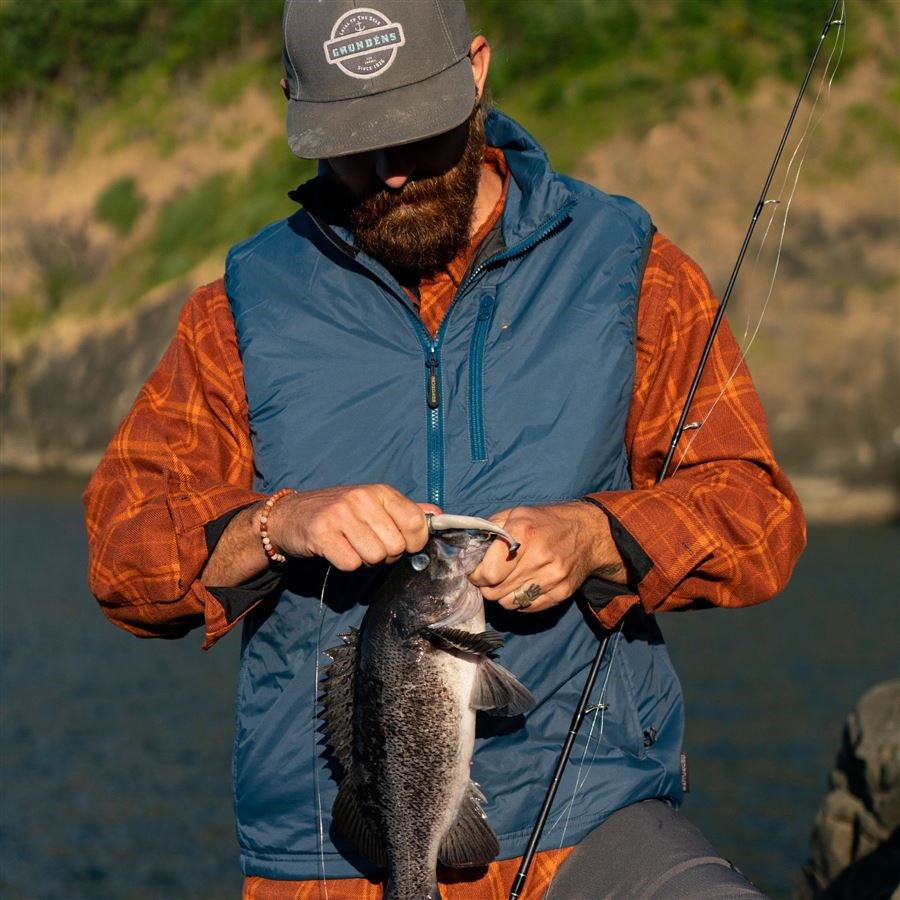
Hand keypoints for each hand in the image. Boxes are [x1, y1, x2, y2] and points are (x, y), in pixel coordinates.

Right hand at [267, 484, 439, 570]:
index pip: (417, 522)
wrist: (290, 515)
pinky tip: (337, 551)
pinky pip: (351, 563)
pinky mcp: (322, 533)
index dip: (414, 543)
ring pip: (375, 557)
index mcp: (381, 492)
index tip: (402, 544)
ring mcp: (341, 514)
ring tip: (352, 547)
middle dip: (386, 555)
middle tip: (368, 545)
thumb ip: (406, 511)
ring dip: (365, 560)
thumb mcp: (374, 505)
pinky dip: (346, 564)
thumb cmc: (339, 513)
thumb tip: (438, 515)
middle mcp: (362, 499)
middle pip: (396, 546)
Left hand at [468, 502, 625, 612]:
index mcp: (523, 533)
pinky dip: (519, 601)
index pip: (487, 572)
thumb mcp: (516, 513)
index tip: (476, 572)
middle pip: (495, 591)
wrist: (588, 532)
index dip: (476, 575)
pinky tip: (523, 586)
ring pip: (509, 603)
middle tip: (491, 577)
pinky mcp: (561, 593)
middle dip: (487, 586)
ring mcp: (551, 578)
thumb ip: (490, 529)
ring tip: (507, 581)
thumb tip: (468, 550)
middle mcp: (538, 557)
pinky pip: (527, 608)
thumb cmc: (546, 521)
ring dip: (502, 595)